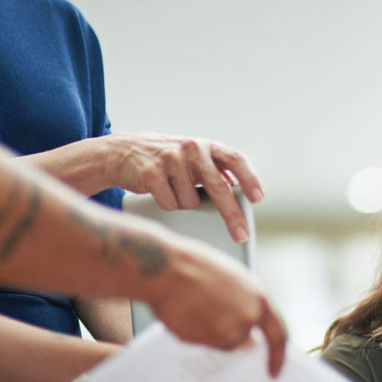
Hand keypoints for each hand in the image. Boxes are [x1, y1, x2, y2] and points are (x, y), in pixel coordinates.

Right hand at [102, 133, 262, 242]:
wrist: (124, 152)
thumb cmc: (170, 161)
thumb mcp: (195, 159)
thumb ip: (217, 170)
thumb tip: (243, 196)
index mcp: (207, 145)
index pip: (235, 159)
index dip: (249, 178)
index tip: (257, 199)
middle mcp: (191, 148)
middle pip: (218, 187)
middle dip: (232, 215)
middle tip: (241, 236)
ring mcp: (170, 159)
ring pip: (191, 202)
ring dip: (185, 204)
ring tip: (174, 190)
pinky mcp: (151, 172)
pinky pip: (170, 204)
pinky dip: (168, 206)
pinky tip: (160, 192)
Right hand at [144, 231, 286, 375]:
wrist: (166, 268)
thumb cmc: (197, 266)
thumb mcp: (235, 280)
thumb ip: (246, 305)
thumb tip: (248, 327)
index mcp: (258, 300)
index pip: (277, 336)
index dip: (277, 356)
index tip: (274, 371)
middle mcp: (246, 319)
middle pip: (241, 339)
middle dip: (227, 330)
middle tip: (209, 312)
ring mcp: (225, 331)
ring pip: (219, 341)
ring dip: (209, 331)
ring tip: (195, 305)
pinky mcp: (204, 340)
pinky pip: (201, 343)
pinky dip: (194, 333)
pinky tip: (185, 312)